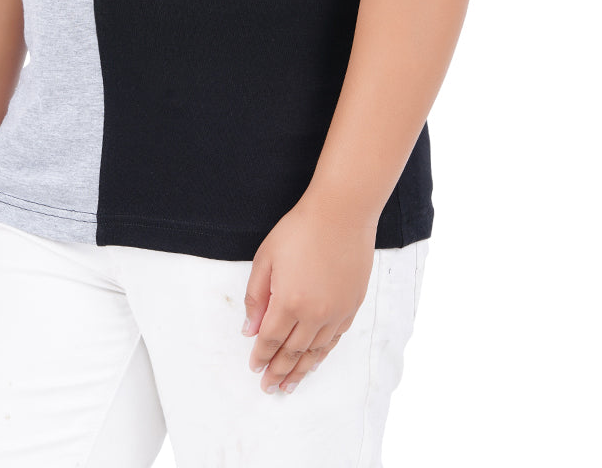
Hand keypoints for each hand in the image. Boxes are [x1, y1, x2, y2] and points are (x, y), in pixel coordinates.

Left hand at [241, 195, 377, 394]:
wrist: (342, 214)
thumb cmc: (300, 230)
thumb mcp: (266, 258)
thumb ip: (255, 297)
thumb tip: (250, 330)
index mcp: (289, 302)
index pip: (270, 340)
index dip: (261, 356)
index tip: (254, 368)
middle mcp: (314, 314)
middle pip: (293, 352)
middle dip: (278, 372)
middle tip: (269, 387)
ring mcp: (336, 312)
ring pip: (315, 352)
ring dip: (301, 371)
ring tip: (290, 385)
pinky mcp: (351, 306)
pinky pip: (334, 340)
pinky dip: (322, 355)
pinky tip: (315, 361)